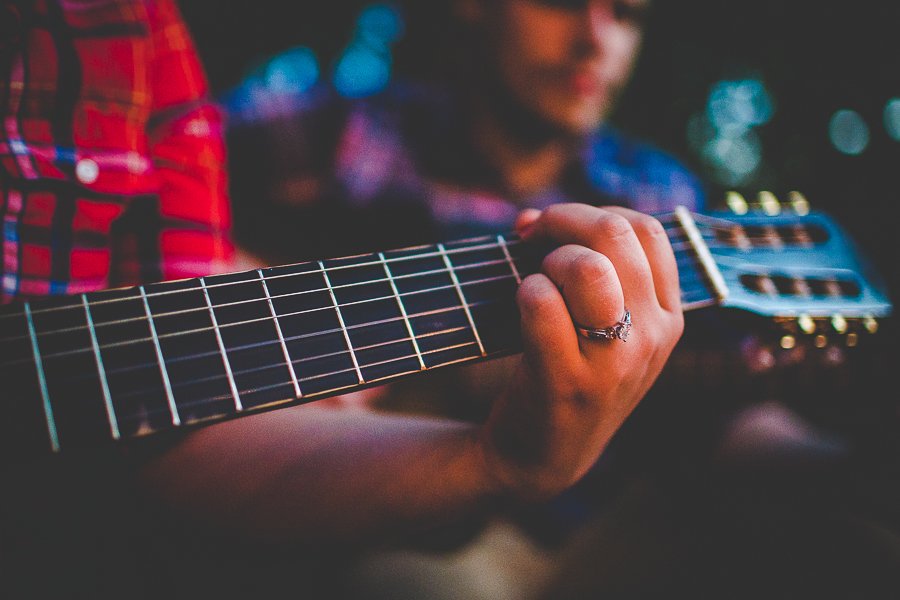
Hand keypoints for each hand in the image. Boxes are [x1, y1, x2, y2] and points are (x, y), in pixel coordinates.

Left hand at [477, 204, 683, 499]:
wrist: (543, 455)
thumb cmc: (567, 372)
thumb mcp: (605, 327)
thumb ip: (587, 267)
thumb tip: (533, 219)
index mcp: (668, 315)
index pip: (646, 229)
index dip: (592, 213)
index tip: (555, 229)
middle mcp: (652, 336)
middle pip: (616, 234)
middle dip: (561, 220)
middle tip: (529, 236)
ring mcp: (614, 362)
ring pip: (586, 267)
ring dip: (548, 259)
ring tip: (534, 281)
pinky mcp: (568, 381)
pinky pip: (541, 302)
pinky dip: (522, 290)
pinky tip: (519, 308)